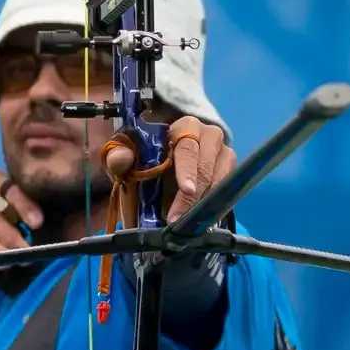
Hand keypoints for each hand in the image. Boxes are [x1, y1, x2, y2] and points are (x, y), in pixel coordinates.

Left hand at [104, 116, 235, 224]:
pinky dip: (215, 206)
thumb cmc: (146, 157)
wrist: (162, 162)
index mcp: (184, 126)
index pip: (188, 148)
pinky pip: (228, 190)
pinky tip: (202, 219)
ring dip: (203, 203)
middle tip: (177, 219)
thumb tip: (121, 158)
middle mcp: (209, 136)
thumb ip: (119, 156)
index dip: (187, 170)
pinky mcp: (230, 171)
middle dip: (192, 196)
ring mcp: (224, 153)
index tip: (186, 189)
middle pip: (206, 167)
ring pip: (221, 180)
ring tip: (187, 222)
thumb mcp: (127, 157)